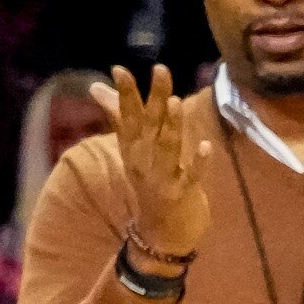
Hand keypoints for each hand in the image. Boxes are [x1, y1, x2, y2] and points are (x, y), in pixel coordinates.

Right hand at [109, 62, 212, 265]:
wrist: (160, 234)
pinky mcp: (182, 194)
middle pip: (149, 125)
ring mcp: (162, 178)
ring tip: (175, 102)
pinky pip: (191, 176)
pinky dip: (199, 163)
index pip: (127, 116)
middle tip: (160, 70)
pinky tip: (207, 147)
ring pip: (167, 147)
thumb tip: (96, 86)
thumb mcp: (132, 151)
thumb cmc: (150, 184)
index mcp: (132, 148)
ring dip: (171, 126)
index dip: (126, 93)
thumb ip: (118, 116)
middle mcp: (143, 160)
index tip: (121, 69)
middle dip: (154, 98)